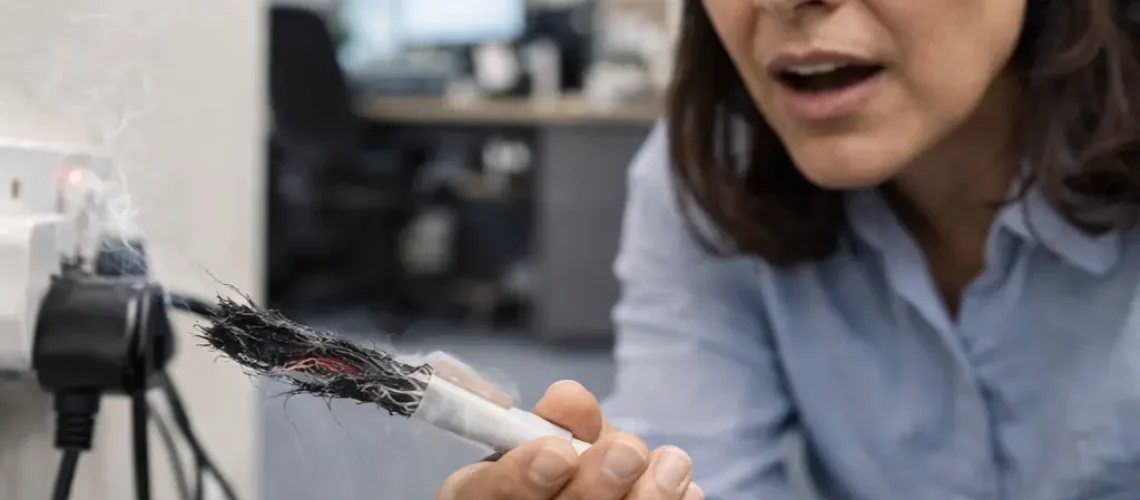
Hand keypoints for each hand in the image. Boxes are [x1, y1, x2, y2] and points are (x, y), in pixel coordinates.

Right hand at [435, 380, 702, 499]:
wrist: (585, 492)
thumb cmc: (553, 468)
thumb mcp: (543, 435)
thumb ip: (557, 419)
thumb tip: (571, 398)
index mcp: (480, 493)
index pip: (484, 491)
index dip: (521, 476)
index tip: (558, 453)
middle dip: (594, 486)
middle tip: (628, 451)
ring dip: (645, 499)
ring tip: (673, 465)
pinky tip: (688, 492)